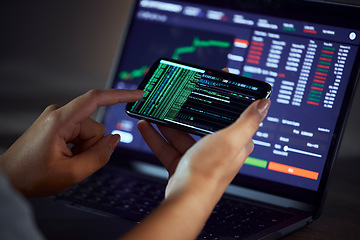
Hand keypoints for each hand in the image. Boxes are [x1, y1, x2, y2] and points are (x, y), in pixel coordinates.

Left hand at [0, 89, 143, 196]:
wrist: (8, 179)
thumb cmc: (30, 176)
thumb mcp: (71, 174)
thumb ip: (99, 156)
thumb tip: (114, 140)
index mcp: (60, 120)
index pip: (95, 99)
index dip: (120, 95)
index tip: (138, 95)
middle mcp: (59, 114)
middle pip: (95, 127)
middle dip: (92, 147)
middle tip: (73, 163)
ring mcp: (58, 119)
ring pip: (90, 133)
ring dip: (84, 150)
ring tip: (65, 161)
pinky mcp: (58, 125)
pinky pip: (80, 135)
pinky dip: (78, 148)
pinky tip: (63, 157)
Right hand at [138, 98, 269, 199]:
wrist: (187, 200)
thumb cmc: (210, 172)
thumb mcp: (231, 139)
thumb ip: (248, 121)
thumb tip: (264, 104)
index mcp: (234, 143)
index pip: (232, 115)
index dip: (224, 99)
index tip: (213, 84)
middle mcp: (218, 150)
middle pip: (203, 124)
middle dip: (189, 111)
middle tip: (179, 97)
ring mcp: (198, 158)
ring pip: (182, 135)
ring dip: (168, 123)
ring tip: (156, 111)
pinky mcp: (182, 165)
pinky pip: (168, 147)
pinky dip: (157, 137)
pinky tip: (146, 126)